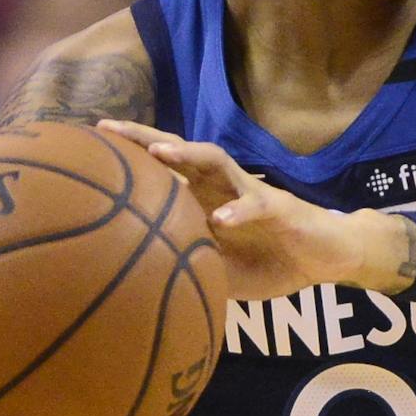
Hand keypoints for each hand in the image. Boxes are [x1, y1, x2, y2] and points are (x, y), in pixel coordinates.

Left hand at [98, 120, 410, 298]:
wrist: (327, 257)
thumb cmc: (272, 261)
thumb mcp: (221, 271)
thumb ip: (189, 267)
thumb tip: (141, 285)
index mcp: (205, 198)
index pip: (162, 170)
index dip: (127, 159)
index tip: (88, 150)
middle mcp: (223, 186)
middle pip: (180, 152)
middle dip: (144, 138)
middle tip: (108, 129)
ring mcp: (250, 192)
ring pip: (216, 162)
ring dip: (189, 155)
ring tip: (162, 153)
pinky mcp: (279, 208)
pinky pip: (257, 205)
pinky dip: (239, 210)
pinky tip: (222, 219)